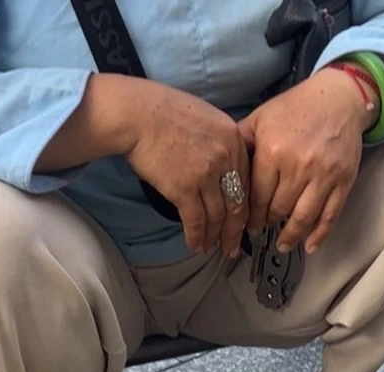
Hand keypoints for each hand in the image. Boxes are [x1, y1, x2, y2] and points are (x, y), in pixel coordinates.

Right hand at [124, 82, 249, 256]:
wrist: (136, 113)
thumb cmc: (162, 111)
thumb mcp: (206, 118)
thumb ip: (220, 143)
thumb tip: (221, 169)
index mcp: (233, 139)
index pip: (247, 181)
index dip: (244, 206)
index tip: (241, 221)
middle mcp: (225, 158)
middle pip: (237, 204)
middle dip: (235, 231)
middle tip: (232, 246)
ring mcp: (206, 174)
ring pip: (218, 216)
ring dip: (214, 237)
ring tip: (211, 248)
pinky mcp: (185, 188)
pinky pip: (196, 221)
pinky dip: (196, 237)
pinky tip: (195, 245)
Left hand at [238, 68, 370, 254]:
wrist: (339, 98)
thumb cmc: (296, 108)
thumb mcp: (262, 118)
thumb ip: (241, 143)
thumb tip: (221, 169)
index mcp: (273, 151)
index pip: (257, 196)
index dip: (251, 215)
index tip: (247, 224)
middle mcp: (298, 165)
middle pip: (278, 210)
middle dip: (268, 223)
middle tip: (262, 231)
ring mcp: (323, 175)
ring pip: (302, 218)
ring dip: (290, 237)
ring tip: (282, 245)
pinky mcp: (343, 181)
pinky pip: (329, 215)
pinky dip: (319, 235)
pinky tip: (309, 246)